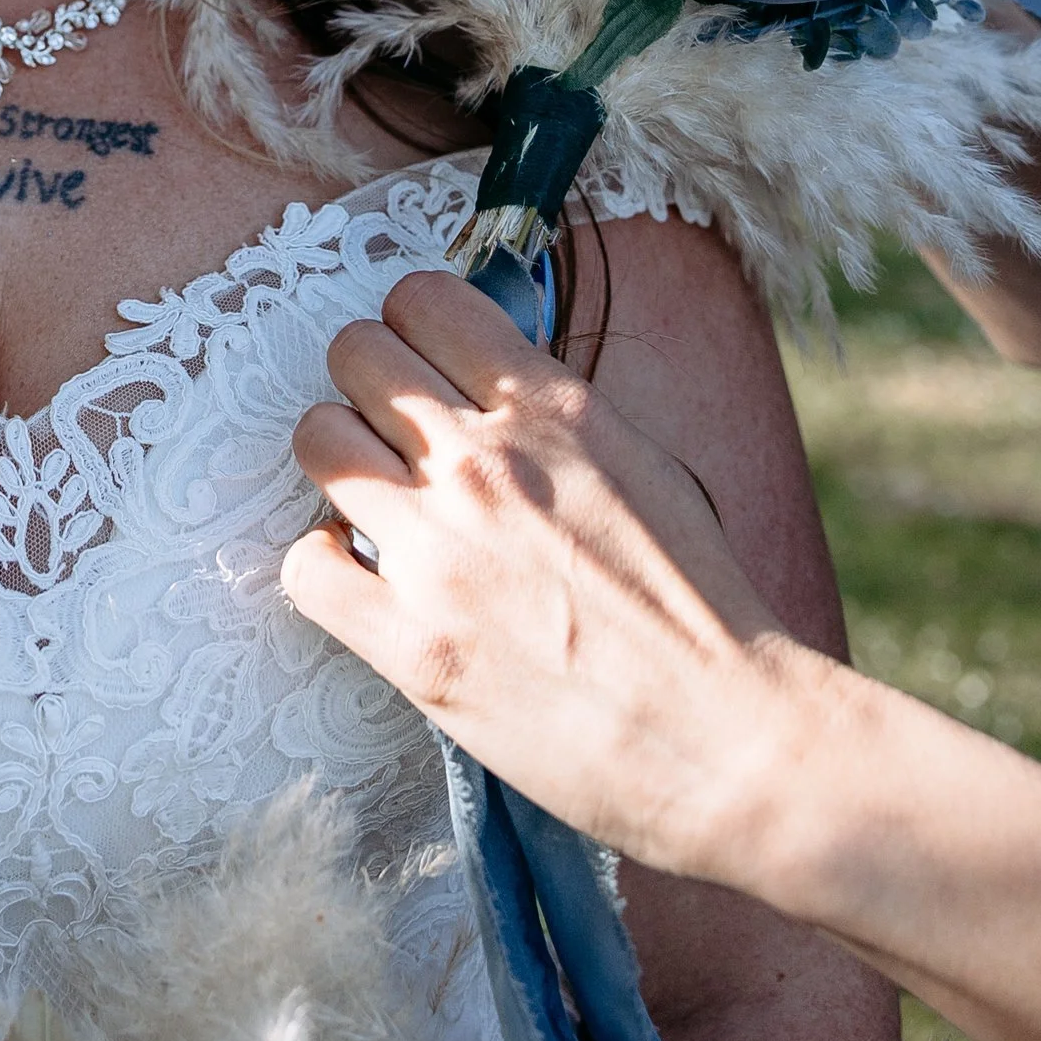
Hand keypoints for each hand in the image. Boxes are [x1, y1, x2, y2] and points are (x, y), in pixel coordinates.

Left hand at [282, 267, 826, 884]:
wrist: (735, 741)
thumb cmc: (706, 611)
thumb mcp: (646, 466)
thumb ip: (558, 421)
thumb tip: (487, 395)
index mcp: (555, 408)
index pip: (423, 298)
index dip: (413, 330)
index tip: (425, 371)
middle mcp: (487, 461)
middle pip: (357, 355)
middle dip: (369, 388)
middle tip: (395, 442)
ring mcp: (441, 551)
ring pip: (317, 440)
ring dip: (340, 466)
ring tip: (376, 508)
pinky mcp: (412, 644)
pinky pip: (305, 566)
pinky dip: (324, 569)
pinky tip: (365, 585)